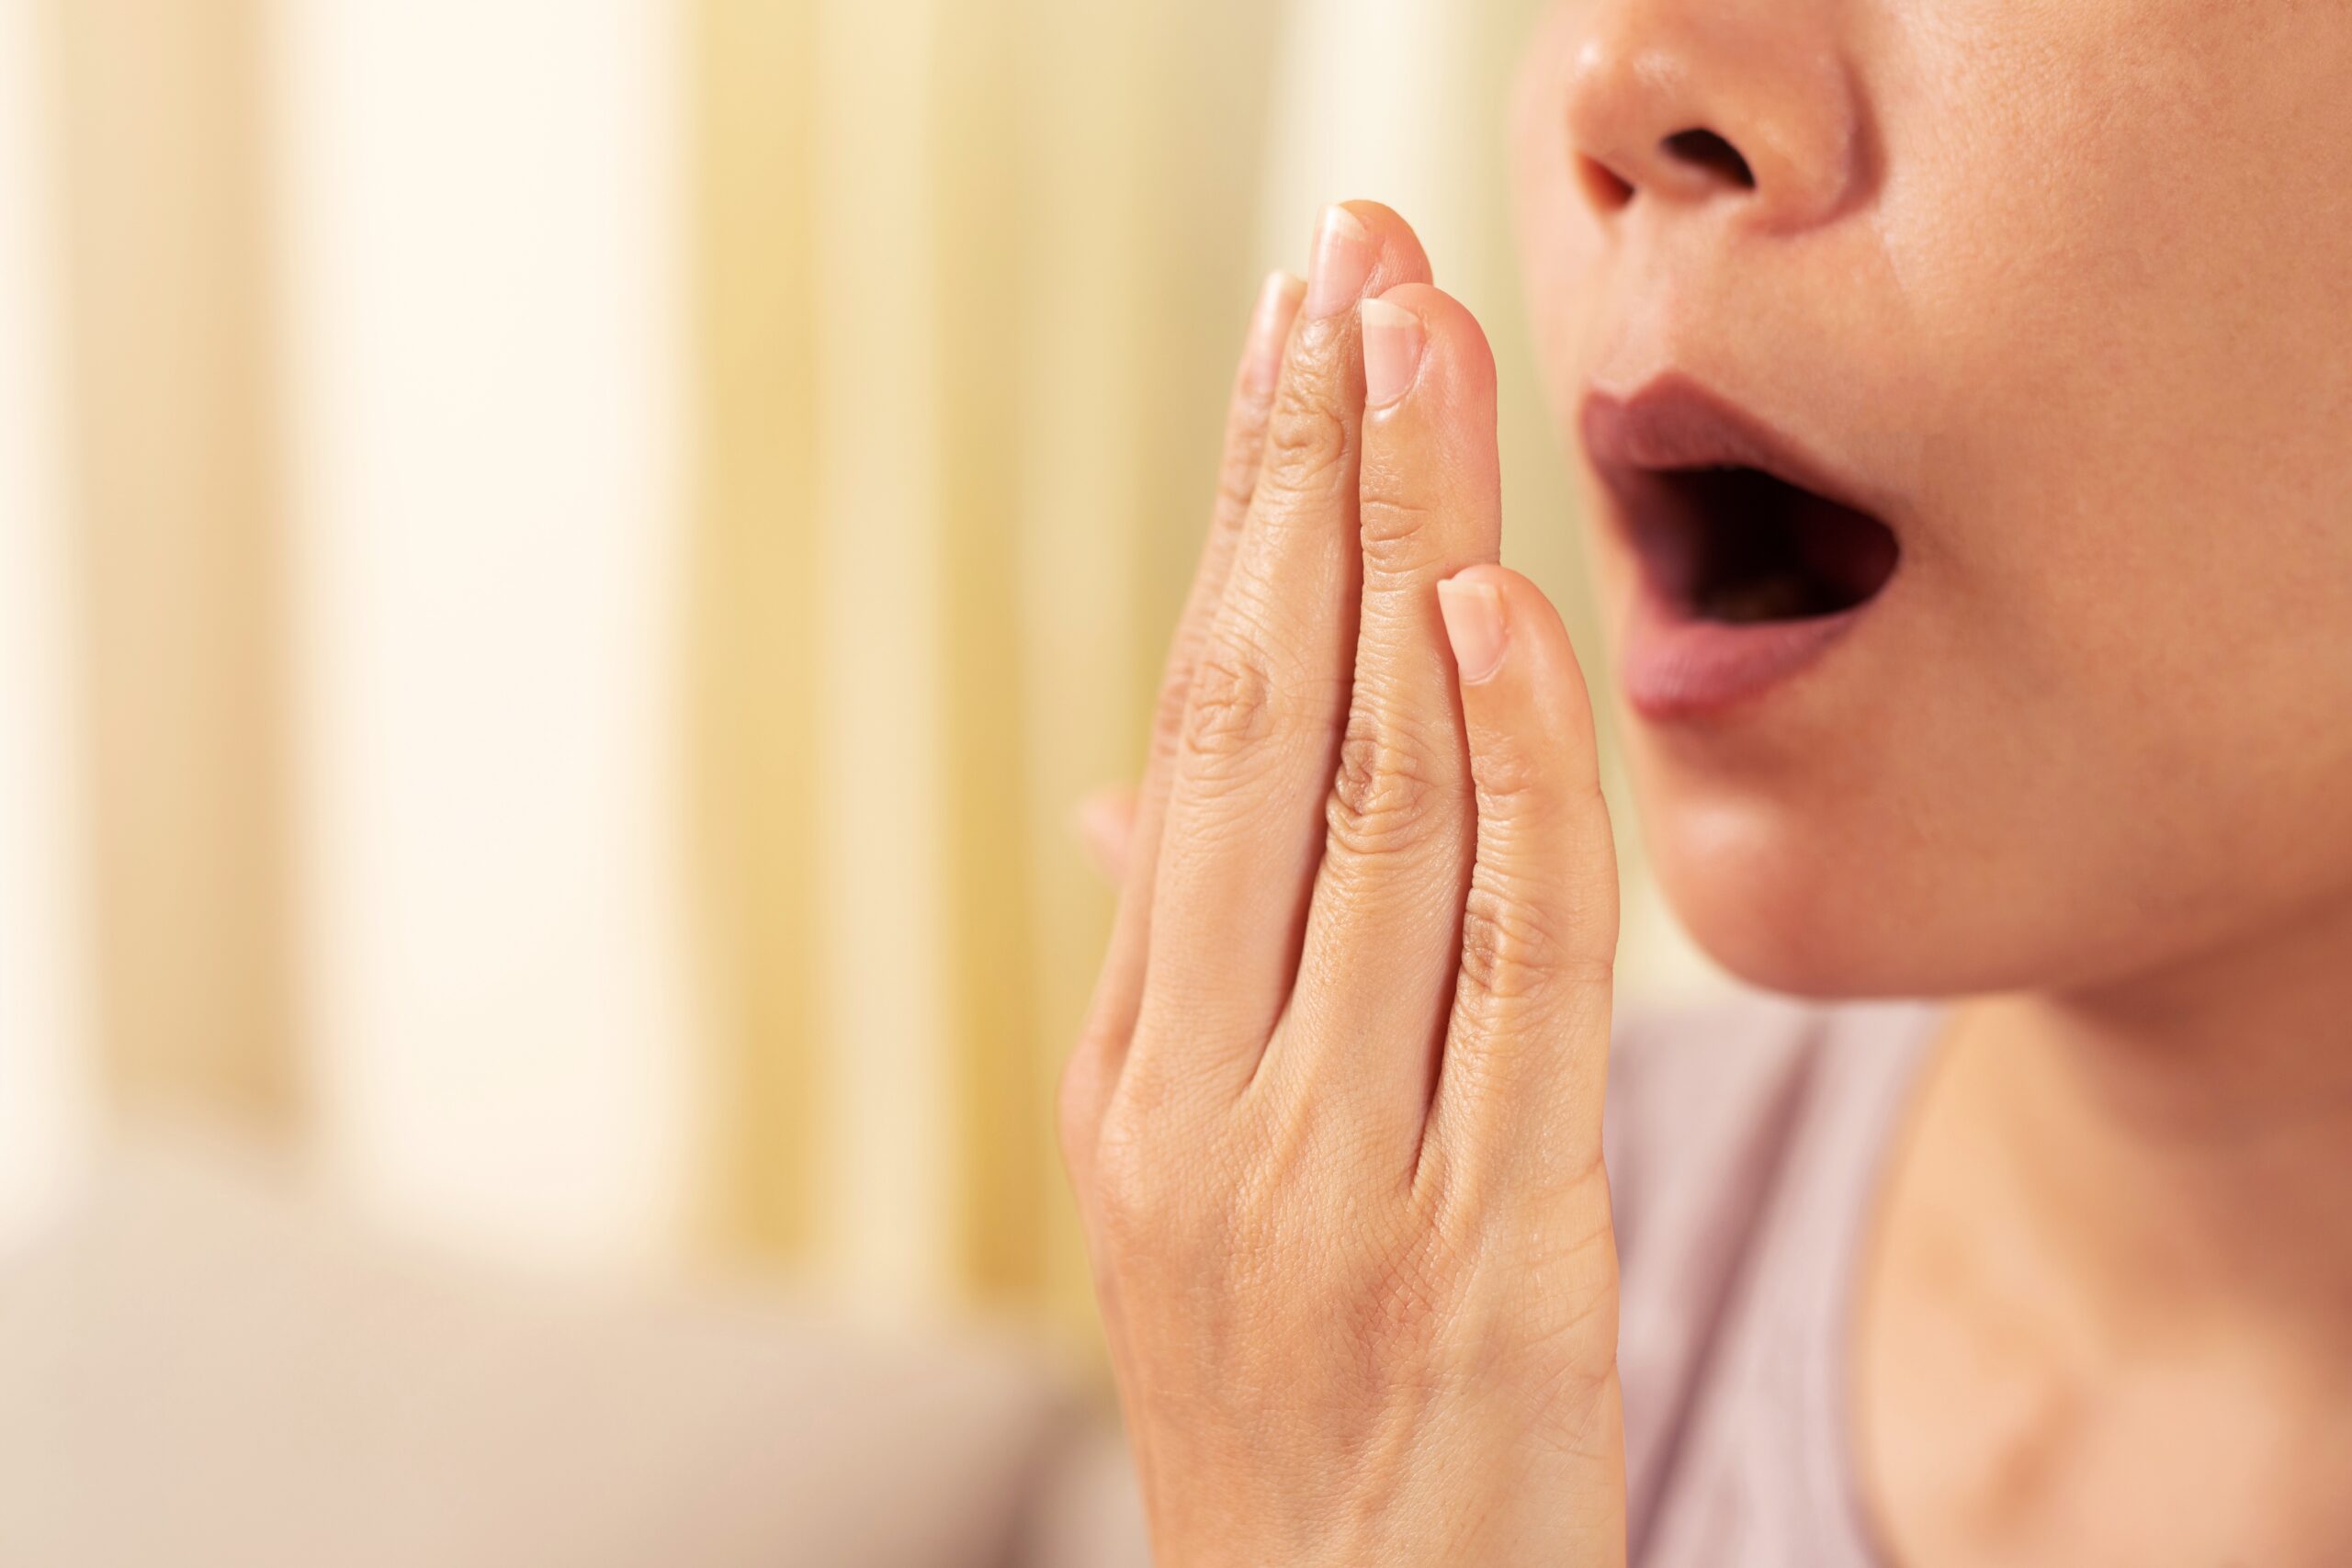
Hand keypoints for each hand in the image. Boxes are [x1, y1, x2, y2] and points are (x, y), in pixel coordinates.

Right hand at [1059, 202, 1626, 1567]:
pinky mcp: (1480, 1248)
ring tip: (1422, 353)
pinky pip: (1497, 973)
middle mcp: (1202, 1097)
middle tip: (1346, 262)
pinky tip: (1487, 616)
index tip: (1296, 341)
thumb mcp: (1201, 1200)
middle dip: (1306, 477)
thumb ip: (1179, 983)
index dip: (1249, 526)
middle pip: (1259, 727)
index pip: (1199, 739)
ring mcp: (1322, 1170)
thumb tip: (1123, 797)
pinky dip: (1499, 782)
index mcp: (1139, 1070)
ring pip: (1369, 812)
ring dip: (1402, 561)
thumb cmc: (1299, 1413)